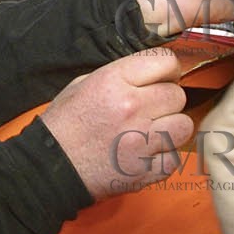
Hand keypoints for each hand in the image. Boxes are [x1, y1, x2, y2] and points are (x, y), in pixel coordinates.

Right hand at [40, 50, 192, 200]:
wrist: (49, 168)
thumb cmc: (64, 125)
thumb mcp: (83, 84)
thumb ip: (120, 75)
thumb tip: (151, 73)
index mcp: (114, 81)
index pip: (165, 62)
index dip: (169, 69)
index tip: (164, 78)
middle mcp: (131, 107)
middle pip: (177, 95)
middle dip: (167, 100)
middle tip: (152, 108)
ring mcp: (141, 141)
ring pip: (183, 125)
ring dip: (171, 128)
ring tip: (153, 132)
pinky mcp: (145, 170)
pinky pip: (174, 158)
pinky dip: (164, 157)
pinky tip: (147, 154)